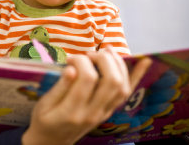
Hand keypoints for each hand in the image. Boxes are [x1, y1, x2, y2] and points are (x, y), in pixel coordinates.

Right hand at [22, 48, 151, 144]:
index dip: (82, 61)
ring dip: (118, 64)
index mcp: (73, 110)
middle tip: (88, 55)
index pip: (87, 78)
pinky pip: (126, 94)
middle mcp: (93, 113)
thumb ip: (59, 87)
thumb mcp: (44, 104)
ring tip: (105, 52)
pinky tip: (144, 61)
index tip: (70, 58)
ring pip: (122, 87)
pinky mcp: (108, 111)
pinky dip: (136, 76)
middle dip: (103, 59)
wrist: (52, 142)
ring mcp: (104, 113)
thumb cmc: (44, 120)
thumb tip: (71, 68)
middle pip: (111, 81)